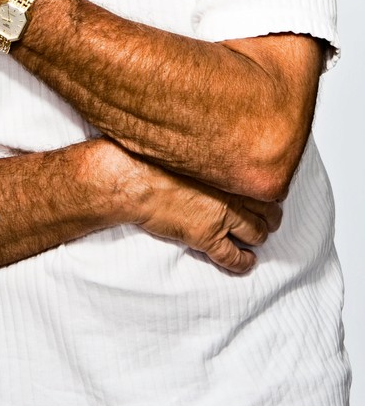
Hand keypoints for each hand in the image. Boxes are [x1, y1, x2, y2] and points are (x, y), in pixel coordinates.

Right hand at [92, 140, 280, 273]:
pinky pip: (233, 257)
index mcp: (228, 170)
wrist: (135, 181)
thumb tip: (205, 142)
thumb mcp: (186, 147)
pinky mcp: (206, 238)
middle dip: (270, 216)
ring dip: (259, 237)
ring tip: (258, 238)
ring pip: (256, 233)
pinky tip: (247, 263)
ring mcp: (221, 218)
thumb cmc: (152, 159)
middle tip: (268, 217)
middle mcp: (231, 194)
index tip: (268, 192)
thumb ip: (205, 151)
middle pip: (266, 210)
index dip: (269, 190)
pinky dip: (244, 263)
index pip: (262, 182)